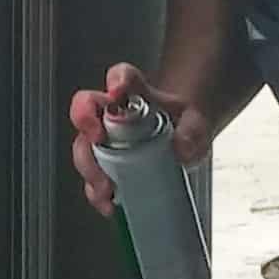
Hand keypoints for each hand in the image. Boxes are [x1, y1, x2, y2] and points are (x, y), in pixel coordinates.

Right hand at [66, 63, 211, 215]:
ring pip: (83, 146)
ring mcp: (104, 139)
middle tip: (97, 138)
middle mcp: (111, 112)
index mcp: (134, 93)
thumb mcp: (195, 124)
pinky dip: (96, 192)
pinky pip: (91, 177)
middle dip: (85, 121)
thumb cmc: (183, 125)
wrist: (182, 141)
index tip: (116, 90)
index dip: (115, 79)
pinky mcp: (104, 165)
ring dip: (89, 166)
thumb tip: (180, 148)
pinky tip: (109, 203)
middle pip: (85, 107)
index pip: (120, 75)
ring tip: (106, 187)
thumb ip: (191, 132)